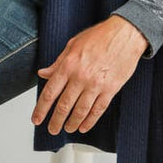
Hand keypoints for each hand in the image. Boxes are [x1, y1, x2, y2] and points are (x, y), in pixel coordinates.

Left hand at [31, 16, 148, 134]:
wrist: (126, 34)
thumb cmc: (100, 36)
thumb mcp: (73, 45)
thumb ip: (57, 62)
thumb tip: (44, 73)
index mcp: (68, 65)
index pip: (50, 92)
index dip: (41, 109)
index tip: (37, 119)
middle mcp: (81, 77)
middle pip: (63, 106)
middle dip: (55, 121)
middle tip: (52, 129)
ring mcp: (96, 85)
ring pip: (80, 111)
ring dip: (72, 123)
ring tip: (67, 128)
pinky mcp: (111, 89)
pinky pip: (98, 110)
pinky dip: (90, 121)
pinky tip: (84, 126)